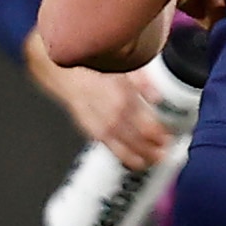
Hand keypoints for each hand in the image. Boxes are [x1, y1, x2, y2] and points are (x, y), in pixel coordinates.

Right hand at [26, 35, 170, 170]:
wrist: (58, 64)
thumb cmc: (93, 61)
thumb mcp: (124, 64)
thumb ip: (143, 82)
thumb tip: (157, 97)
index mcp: (119, 94)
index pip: (141, 120)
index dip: (155, 132)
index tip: (168, 139)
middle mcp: (104, 109)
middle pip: (129, 135)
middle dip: (146, 148)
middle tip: (161, 157)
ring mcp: (91, 117)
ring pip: (113, 141)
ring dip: (130, 154)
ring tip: (145, 163)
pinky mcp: (82, 121)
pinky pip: (99, 139)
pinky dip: (113, 149)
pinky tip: (124, 157)